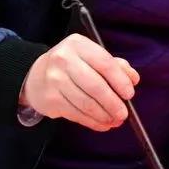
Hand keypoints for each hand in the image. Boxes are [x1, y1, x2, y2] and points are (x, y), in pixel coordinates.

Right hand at [20, 34, 139, 131]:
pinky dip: (92, 122)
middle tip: (123, 114)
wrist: (35, 75)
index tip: (129, 94)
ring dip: (104, 115)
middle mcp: (64, 60)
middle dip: (113, 103)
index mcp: (78, 44)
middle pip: (96, 86)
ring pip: (86, 103)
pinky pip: (76, 114)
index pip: (105, 63)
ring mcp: (54, 80)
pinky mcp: (50, 99)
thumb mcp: (91, 57)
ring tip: (115, 121)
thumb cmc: (71, 65)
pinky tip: (102, 124)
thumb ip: (115, 65)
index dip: (120, 81)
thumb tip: (133, 78)